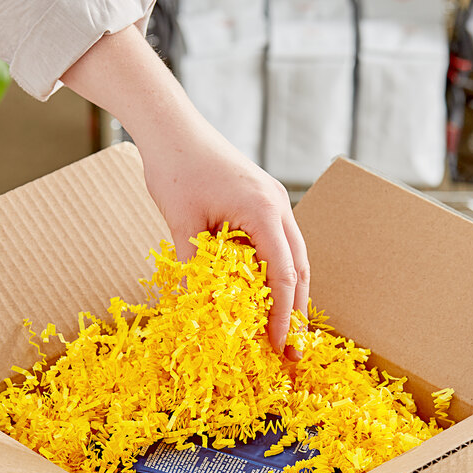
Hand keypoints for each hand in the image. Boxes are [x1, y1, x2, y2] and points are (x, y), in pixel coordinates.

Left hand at [62, 25, 309, 357]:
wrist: (171, 127)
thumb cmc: (175, 169)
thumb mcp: (182, 224)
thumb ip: (194, 269)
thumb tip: (197, 310)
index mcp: (264, 211)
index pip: (284, 274)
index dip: (284, 314)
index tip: (281, 345)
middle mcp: (278, 206)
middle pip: (300, 267)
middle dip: (298, 309)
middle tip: (293, 346)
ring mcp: (273, 201)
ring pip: (294, 255)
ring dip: (291, 291)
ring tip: (285, 325)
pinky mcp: (262, 199)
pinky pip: (278, 241)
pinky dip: (277, 269)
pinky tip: (266, 289)